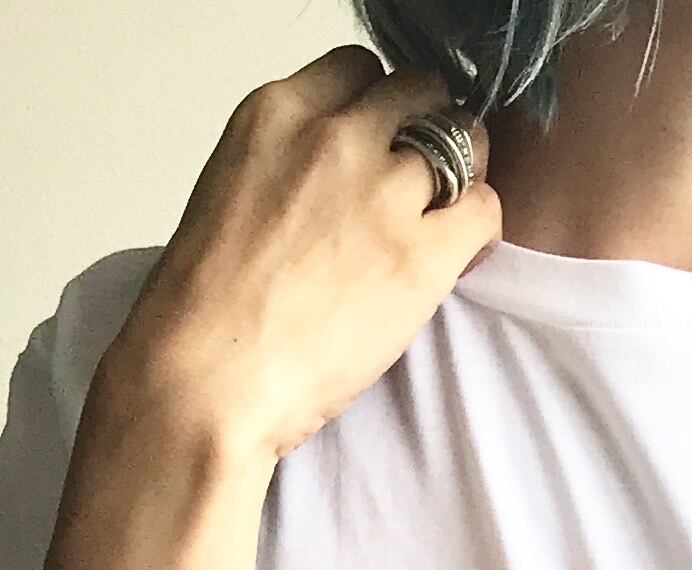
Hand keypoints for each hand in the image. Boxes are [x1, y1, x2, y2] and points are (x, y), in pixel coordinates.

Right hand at [101, 46, 501, 467]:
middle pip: (418, 95)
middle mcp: (334, 137)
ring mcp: (382, 192)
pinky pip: (483, 210)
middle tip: (425, 181)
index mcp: (277, 113)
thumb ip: (291, 163)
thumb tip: (337, 180)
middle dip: (428, 130)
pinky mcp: (420, 254)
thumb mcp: (234, 190)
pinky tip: (458, 257)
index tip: (384, 143)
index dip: (380, 110)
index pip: (358, 72)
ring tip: (442, 224)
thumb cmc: (207, 308)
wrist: (209, 375)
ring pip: (461, 144)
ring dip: (461, 179)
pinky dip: (480, 228)